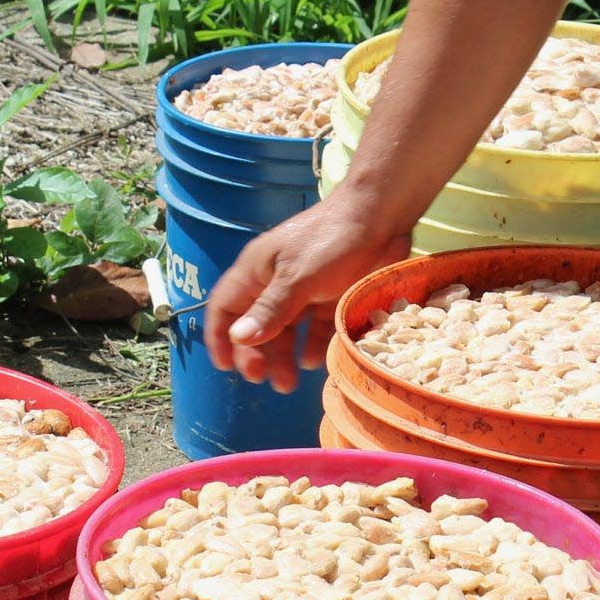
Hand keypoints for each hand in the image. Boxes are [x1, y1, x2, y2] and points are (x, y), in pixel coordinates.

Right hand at [204, 196, 410, 392]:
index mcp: (256, 271)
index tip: (226, 368)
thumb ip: (270, 310)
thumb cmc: (331, 240)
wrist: (379, 216)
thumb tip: (238, 338)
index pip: (224, 307)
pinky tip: (312, 362)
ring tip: (288, 384)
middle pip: (255, 324)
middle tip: (263, 379)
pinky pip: (313, 326)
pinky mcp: (329, 295)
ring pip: (284, 330)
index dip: (220, 337)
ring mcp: (303, 289)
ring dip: (282, 356)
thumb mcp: (298, 278)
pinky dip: (311, 344)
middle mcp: (275, 281)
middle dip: (255, 354)